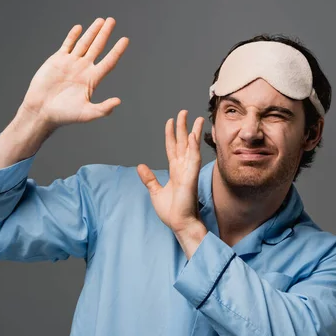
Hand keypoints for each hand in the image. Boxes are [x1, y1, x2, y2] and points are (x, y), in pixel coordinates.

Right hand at [20, 17, 128, 128]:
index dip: (117, 50)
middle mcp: (83, 69)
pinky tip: (79, 28)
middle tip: (112, 21)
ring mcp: (71, 63)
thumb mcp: (86, 114)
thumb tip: (118, 101)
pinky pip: (67, 45)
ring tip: (101, 20)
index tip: (125, 39)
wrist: (41, 110)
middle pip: (98, 48)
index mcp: (92, 80)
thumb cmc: (64, 115)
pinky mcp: (57, 60)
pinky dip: (73, 36)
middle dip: (105, 34)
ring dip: (92, 32)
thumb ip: (103, 109)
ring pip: (84, 43)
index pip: (109, 61)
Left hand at [137, 110, 204, 232]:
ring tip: (194, 118)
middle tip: (183, 112)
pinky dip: (193, 147)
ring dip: (192, 132)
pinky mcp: (191, 177)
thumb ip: (149, 178)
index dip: (171, 134)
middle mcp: (183, 169)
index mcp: (175, 171)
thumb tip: (140, 166)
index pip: (172, 148)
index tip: (171, 121)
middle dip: (183, 127)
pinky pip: (193, 159)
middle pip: (183, 143)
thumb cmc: (171, 211)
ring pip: (191, 147)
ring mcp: (188, 172)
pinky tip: (192, 135)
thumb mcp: (155, 192)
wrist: (179, 223)